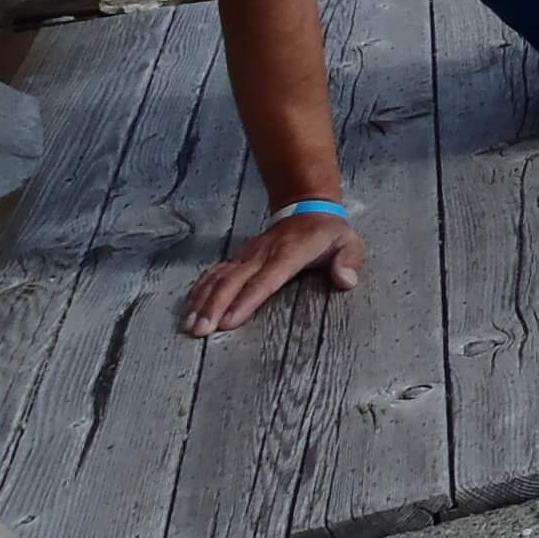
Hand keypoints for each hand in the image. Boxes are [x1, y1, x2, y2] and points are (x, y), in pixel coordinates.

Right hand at [182, 213, 365, 336]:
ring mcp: (248, 255)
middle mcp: (263, 254)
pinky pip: (215, 273)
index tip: (229, 321)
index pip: (266, 279)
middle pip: (235, 281)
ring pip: (220, 277)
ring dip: (202, 301)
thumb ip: (349, 261)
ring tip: (189, 325)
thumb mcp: (349, 243)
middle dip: (215, 306)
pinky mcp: (239, 258)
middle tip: (200, 331)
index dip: (247, 300)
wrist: (307, 207)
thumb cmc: (328, 233)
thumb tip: (345, 281)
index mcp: (290, 252)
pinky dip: (200, 290)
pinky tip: (188, 308)